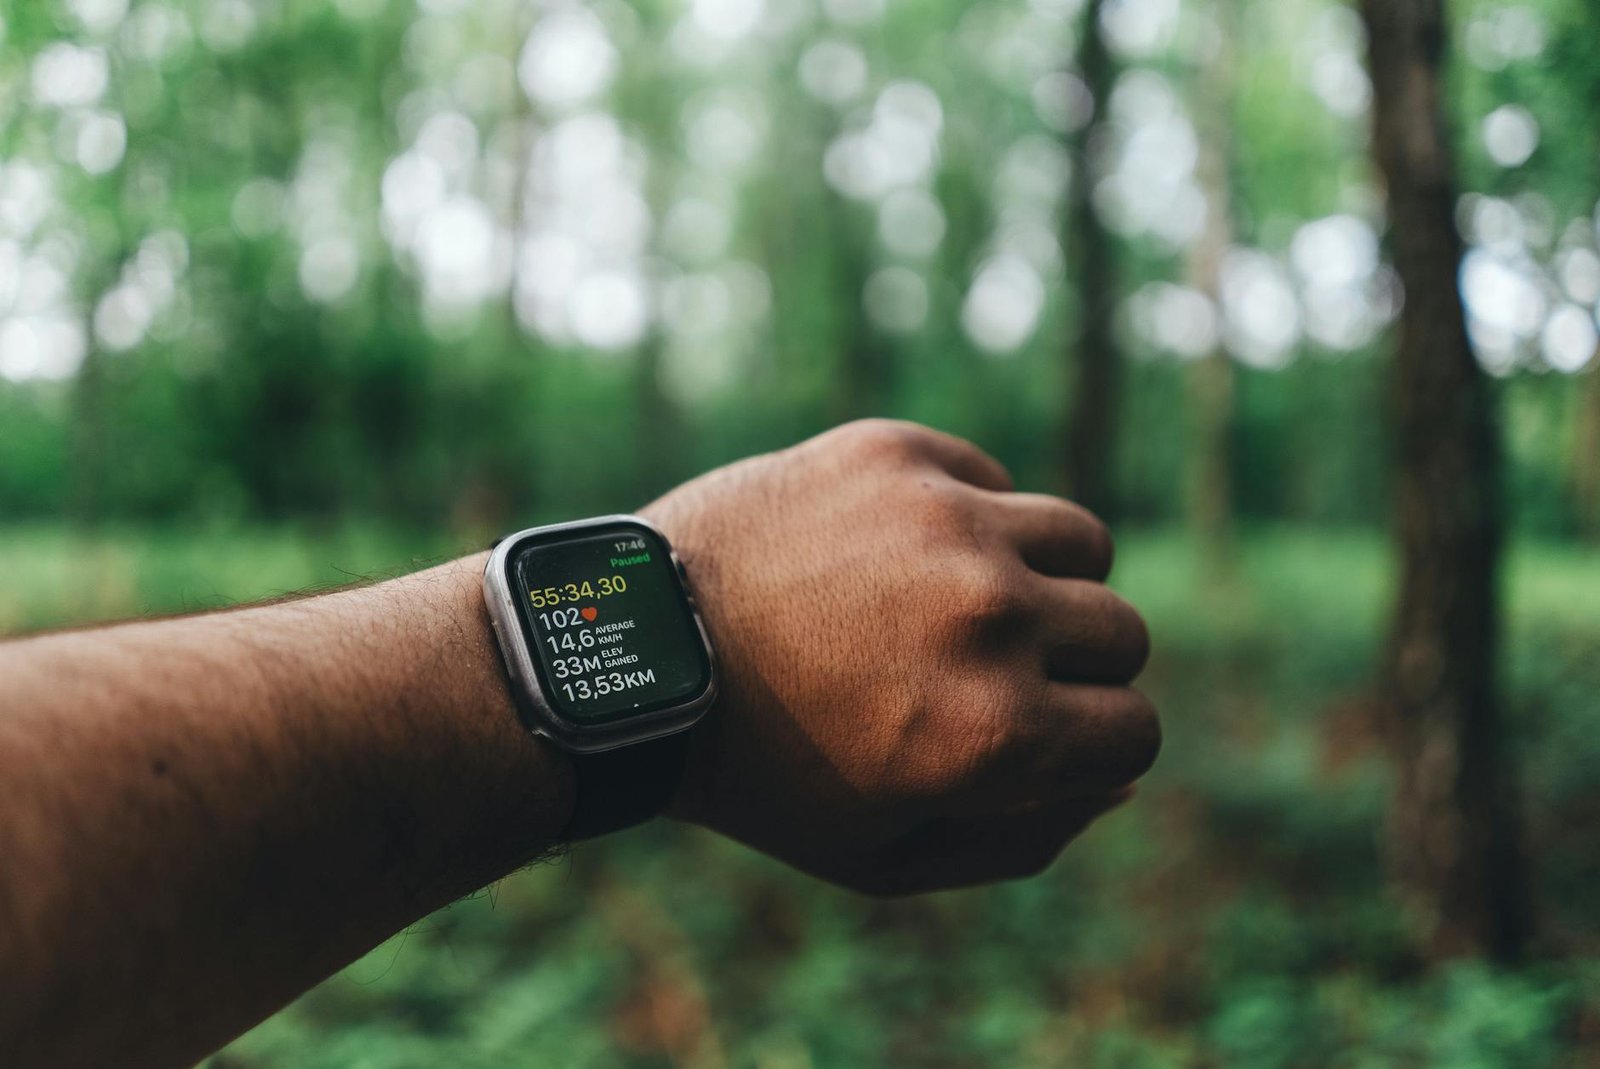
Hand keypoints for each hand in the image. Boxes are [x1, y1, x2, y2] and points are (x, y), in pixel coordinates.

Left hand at [641, 420, 1157, 894]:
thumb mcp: (886, 855)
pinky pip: (995, 481)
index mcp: (997, 735)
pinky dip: (971, 519)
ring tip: (968, 603)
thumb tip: (1116, 784)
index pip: (1136, 732)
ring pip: (1082, 542)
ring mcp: (946, 523)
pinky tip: (903, 552)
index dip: (1095, 746)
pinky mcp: (896, 455)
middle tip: (994, 673)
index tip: (1045, 736)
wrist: (635, 654)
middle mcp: (990, 619)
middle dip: (1076, 668)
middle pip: (1123, 633)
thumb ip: (1024, 837)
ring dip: (1044, 580)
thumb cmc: (761, 772)